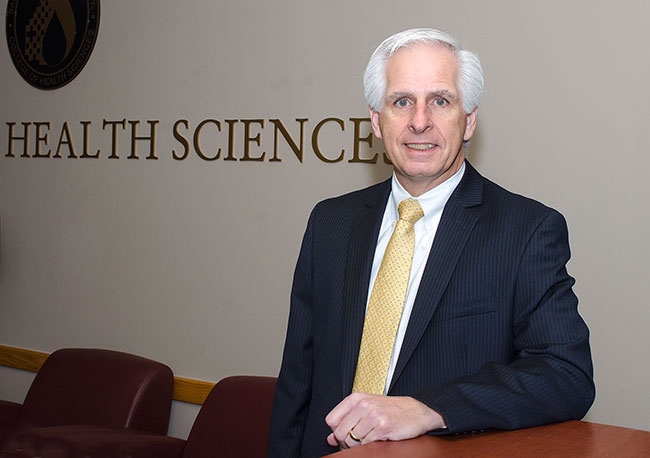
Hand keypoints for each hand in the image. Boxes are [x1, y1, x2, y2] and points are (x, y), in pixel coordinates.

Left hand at [325, 392, 444, 448]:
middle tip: (360, 438)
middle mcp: (363, 404)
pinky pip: (367, 444)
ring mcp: (373, 415)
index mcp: (356, 398)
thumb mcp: (366, 409)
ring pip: (353, 441)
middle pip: (340, 433)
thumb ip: (346, 421)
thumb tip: (330, 439)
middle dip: (347, 441)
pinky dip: (371, 445)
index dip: (336, 430)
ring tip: (372, 436)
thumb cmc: (390, 410)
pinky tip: (380, 437)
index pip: (331, 420)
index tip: (346, 432)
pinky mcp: (383, 427)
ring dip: (361, 444)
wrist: (416, 411)